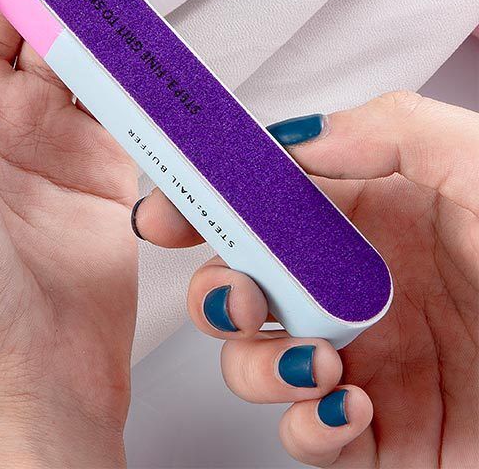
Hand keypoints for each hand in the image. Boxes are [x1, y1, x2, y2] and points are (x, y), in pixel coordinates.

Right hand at [133, 92, 478, 466]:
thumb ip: (395, 126)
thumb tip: (303, 137)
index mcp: (368, 221)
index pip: (262, 203)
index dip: (204, 203)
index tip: (167, 208)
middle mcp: (351, 290)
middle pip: (237, 282)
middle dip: (216, 290)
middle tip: (242, 294)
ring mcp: (358, 361)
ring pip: (251, 361)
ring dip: (259, 363)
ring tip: (319, 359)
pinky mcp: (373, 435)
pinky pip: (303, 436)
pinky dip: (306, 426)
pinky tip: (350, 408)